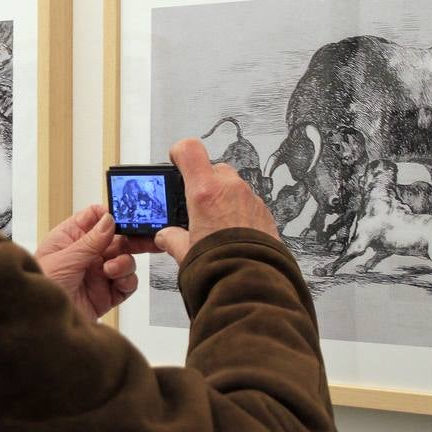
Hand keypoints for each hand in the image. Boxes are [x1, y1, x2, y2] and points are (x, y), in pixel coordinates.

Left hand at [36, 203, 160, 320]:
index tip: (125, 216)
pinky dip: (127, 281)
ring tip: (111, 270)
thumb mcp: (64, 259)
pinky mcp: (106, 295)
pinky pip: (126, 284)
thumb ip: (90, 241)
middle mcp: (86, 254)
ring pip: (125, 261)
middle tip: (145, 238)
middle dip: (132, 239)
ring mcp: (98, 275)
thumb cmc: (41, 286)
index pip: (95, 218)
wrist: (42, 324)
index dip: (111, 215)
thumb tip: (109, 220)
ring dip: (124, 263)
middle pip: (117, 239)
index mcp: (70, 238)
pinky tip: (118, 281)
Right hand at [154, 138, 280, 264]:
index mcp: (205, 192)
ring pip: (233, 185)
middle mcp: (230, 189)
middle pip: (213, 168)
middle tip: (195, 204)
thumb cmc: (221, 264)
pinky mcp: (264, 212)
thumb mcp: (184, 251)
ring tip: (215, 224)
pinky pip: (248, 202)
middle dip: (203, 182)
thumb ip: (172, 238)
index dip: (179, 152)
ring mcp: (250, 198)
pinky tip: (232, 232)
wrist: (251, 281)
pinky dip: (239, 211)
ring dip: (223, 197)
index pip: (189, 150)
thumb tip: (166, 236)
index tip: (176, 161)